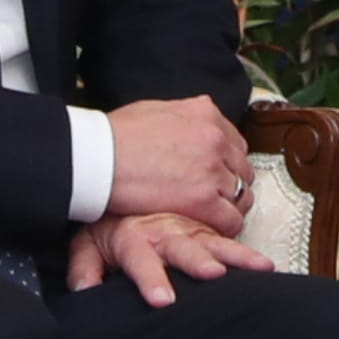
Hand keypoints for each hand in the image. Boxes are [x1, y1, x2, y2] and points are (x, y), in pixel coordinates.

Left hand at [66, 205, 277, 305]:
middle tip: (214, 274)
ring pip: (216, 240)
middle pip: (186, 249)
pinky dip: (247, 247)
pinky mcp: (207, 218)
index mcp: (135, 238)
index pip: (141, 261)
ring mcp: (191, 223)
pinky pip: (229, 228)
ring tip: (261, 269)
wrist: (124, 170)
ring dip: (238, 255)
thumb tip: (84, 290)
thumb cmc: (108, 217)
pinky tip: (266, 265)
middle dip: (199, 262)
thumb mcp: (87, 242)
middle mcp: (167, 231)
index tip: (163, 301)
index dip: (151, 280)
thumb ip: (85, 266)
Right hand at [101, 94, 254, 230]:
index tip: (217, 176)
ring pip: (241, 196)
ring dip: (229, 207)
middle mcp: (215, 138)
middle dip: (229, 185)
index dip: (226, 163)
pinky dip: (224, 227)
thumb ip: (183, 116)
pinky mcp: (202, 199)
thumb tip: (191, 123)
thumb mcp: (155, 109)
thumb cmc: (114, 135)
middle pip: (242, 169)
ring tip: (210, 216)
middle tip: (213, 199)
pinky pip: (231, 220)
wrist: (97, 156)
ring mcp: (212, 168)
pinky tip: (208, 229)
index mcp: (205, 113)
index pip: (234, 143)